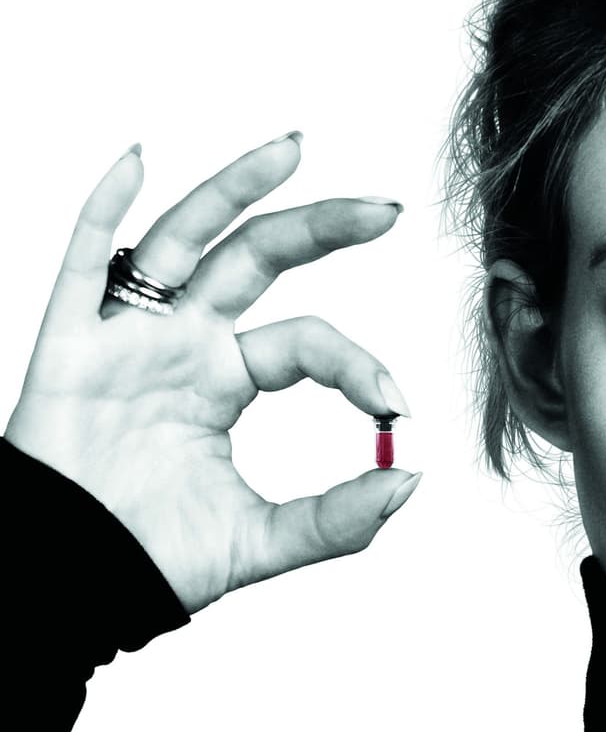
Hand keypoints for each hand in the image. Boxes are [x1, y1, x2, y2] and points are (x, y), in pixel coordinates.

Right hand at [4, 136, 419, 612]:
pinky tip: (138, 160)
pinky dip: (105, 208)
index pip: (305, 342)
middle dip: (320, 229)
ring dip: (233, 191)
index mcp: (226, 383)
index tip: (396, 403)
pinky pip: (84, 261)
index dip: (356, 365)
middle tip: (387, 211)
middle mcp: (183, 346)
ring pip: (184, 240)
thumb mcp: (262, 540)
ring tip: (292, 150)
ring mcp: (129, 337)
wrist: (78, 580)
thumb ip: (337, 519)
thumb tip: (410, 479)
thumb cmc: (154, 557)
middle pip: (255, 262)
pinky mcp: (70, 344)